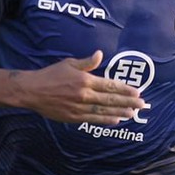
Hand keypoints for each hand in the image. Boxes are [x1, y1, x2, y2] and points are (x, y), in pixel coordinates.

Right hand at [17, 50, 145, 123]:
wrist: (32, 91)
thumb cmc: (51, 75)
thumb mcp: (69, 63)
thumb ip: (87, 62)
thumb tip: (100, 54)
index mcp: (85, 80)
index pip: (110, 85)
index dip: (125, 89)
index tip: (137, 91)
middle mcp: (84, 94)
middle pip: (110, 99)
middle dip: (128, 102)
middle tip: (142, 104)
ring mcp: (79, 107)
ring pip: (104, 111)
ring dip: (120, 112)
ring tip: (133, 114)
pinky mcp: (73, 117)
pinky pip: (93, 119)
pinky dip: (105, 120)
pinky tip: (116, 120)